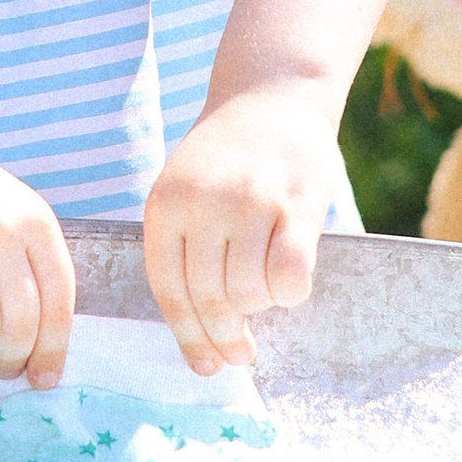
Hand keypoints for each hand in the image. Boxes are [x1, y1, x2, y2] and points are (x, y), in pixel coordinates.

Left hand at [143, 86, 340, 373]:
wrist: (270, 95)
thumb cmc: (227, 160)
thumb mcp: (185, 194)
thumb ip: (187, 253)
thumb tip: (204, 337)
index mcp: (165, 206)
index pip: (169, 291)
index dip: (188, 337)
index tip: (205, 365)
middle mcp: (202, 203)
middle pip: (209, 298)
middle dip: (226, 337)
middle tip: (242, 353)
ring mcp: (250, 201)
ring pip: (250, 292)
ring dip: (262, 306)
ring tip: (267, 291)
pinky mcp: (295, 202)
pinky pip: (291, 276)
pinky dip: (291, 293)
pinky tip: (291, 280)